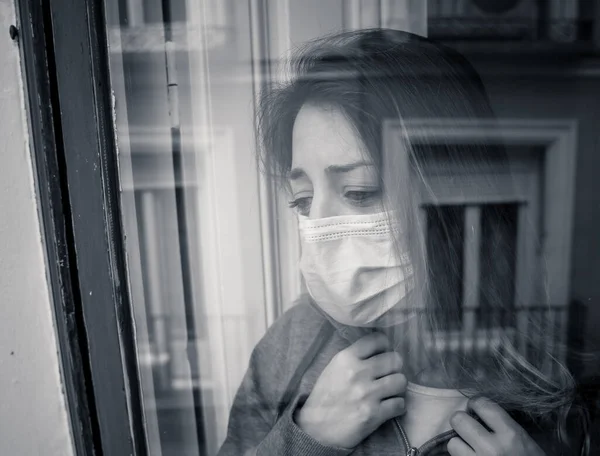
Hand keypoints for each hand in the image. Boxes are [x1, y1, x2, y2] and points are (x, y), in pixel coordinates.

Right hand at [295, 332, 406, 447]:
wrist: (315, 427)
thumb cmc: (326, 395)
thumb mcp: (335, 367)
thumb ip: (355, 356)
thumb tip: (380, 349)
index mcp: (346, 358)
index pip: (378, 340)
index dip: (385, 346)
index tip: (383, 354)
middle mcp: (358, 373)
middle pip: (395, 360)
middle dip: (395, 367)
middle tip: (389, 374)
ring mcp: (367, 394)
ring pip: (401, 381)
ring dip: (398, 387)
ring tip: (390, 391)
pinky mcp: (374, 414)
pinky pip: (400, 404)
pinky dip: (397, 406)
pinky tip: (389, 406)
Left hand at [448, 397, 545, 455]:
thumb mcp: (524, 441)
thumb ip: (503, 425)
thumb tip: (479, 410)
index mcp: (510, 434)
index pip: (482, 404)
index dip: (475, 403)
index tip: (475, 407)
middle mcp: (491, 447)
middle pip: (458, 419)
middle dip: (462, 422)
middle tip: (469, 427)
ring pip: (452, 442)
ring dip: (459, 444)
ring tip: (470, 448)